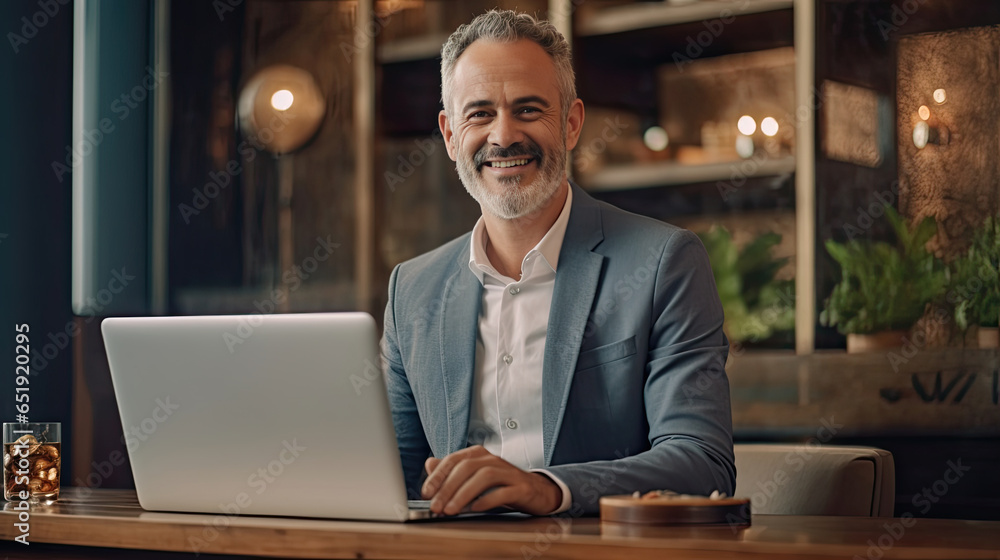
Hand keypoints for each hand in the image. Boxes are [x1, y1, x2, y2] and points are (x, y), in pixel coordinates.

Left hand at [421, 446, 561, 515]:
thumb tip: (429, 463)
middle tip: (436, 506)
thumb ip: (451, 470)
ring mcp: (509, 472)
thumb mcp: (473, 476)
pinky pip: (503, 491)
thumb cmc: (501, 484)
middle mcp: (493, 459)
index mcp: (479, 454)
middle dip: (447, 488)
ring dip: (464, 494)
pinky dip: (487, 500)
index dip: (438, 476)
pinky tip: (475, 509)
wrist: (536, 491)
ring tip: (451, 510)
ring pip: (484, 477)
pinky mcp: (522, 487)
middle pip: (466, 467)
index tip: (426, 493)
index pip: (453, 459)